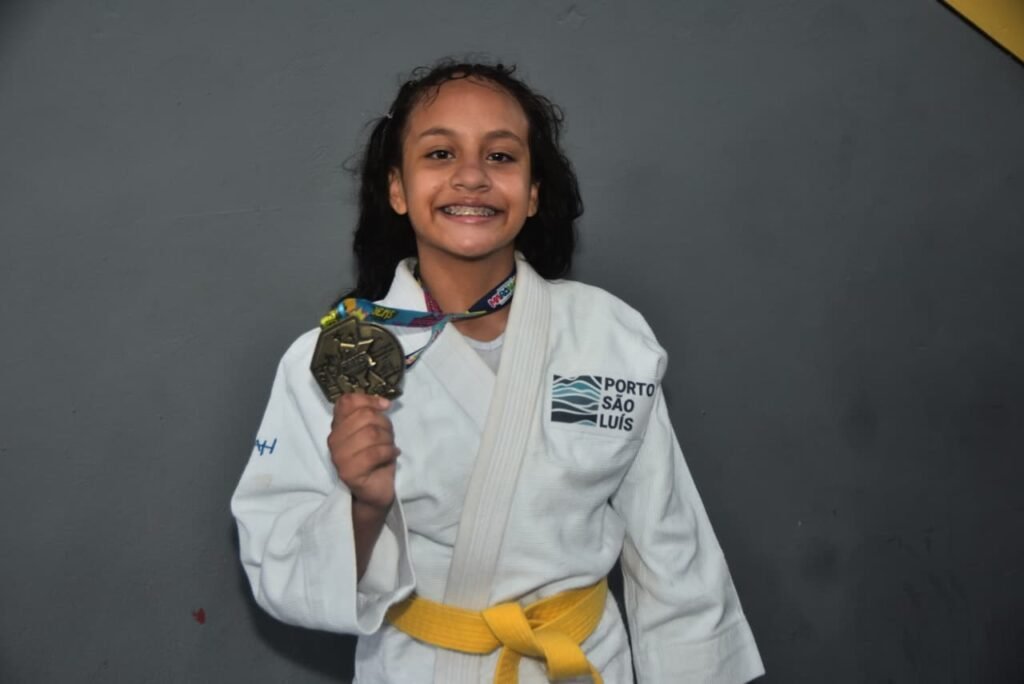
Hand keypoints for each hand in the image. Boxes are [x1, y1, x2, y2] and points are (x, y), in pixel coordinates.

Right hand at [327, 394, 398, 512]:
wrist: (376, 489)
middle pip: (364, 416)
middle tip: (389, 436)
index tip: (385, 406)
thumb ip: (371, 413)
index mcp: (338, 425)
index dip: (369, 400)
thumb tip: (384, 402)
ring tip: (390, 447)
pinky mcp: (347, 472)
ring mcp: (339, 457)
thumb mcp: (374, 429)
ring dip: (388, 439)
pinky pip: (373, 453)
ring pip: (370, 434)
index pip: (347, 401)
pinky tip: (392, 455)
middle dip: (384, 423)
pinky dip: (388, 452)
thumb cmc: (377, 457)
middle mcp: (334, 439)